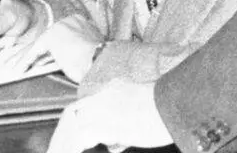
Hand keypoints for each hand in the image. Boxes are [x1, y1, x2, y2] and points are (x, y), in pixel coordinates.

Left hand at [18, 14, 103, 82]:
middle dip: (30, 53)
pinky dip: (25, 62)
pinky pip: (34, 52)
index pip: (56, 38)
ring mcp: (59, 28)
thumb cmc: (99, 63)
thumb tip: (60, 60)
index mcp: (79, 22)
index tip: (35, 59)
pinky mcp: (51, 38)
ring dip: (23, 57)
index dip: (44, 50)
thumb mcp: (87, 53)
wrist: (103, 63)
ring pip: (37, 45)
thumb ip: (74, 52)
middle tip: (17, 61)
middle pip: (45, 40)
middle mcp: (68, 21)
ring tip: (13, 66)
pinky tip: (18, 70)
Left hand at [46, 80, 171, 152]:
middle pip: (72, 113)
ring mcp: (102, 108)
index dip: (77, 123)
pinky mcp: (103, 122)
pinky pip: (78, 138)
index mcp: (114, 89)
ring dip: (65, 143)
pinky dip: (71, 147)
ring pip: (72, 126)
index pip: (86, 105)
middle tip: (58, 149)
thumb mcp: (142, 117)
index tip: (74, 139)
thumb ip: (125, 128)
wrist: (178, 104)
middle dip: (64, 133)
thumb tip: (114, 144)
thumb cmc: (170, 111)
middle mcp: (104, 95)